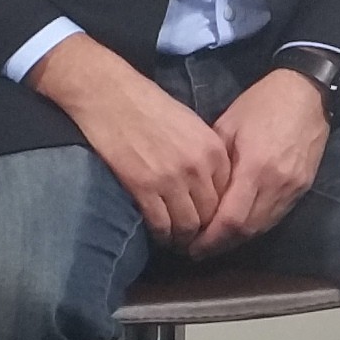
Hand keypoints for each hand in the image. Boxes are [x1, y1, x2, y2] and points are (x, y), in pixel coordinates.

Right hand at [26, 36, 235, 243]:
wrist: (112, 96)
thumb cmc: (150, 107)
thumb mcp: (193, 127)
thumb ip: (207, 156)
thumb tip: (213, 187)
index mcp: (213, 150)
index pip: (227, 196)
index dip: (219, 214)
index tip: (210, 223)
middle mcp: (197, 167)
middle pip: (210, 215)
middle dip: (204, 232)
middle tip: (196, 240)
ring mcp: (171, 178)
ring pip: (187, 225)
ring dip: (183, 239)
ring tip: (178, 242)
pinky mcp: (143, 187)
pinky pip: (160, 224)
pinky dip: (162, 235)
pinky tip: (159, 235)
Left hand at [207, 66, 331, 242]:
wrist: (307, 94)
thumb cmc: (261, 104)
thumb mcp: (228, 126)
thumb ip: (215, 165)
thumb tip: (198, 195)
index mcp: (255, 167)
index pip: (231, 219)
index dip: (210, 239)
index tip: (191, 247)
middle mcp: (277, 184)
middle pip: (247, 231)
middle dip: (220, 245)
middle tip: (198, 250)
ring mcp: (293, 188)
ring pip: (263, 228)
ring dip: (238, 240)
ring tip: (215, 243)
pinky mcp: (303, 187)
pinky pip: (276, 217)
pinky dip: (256, 227)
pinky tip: (240, 227)